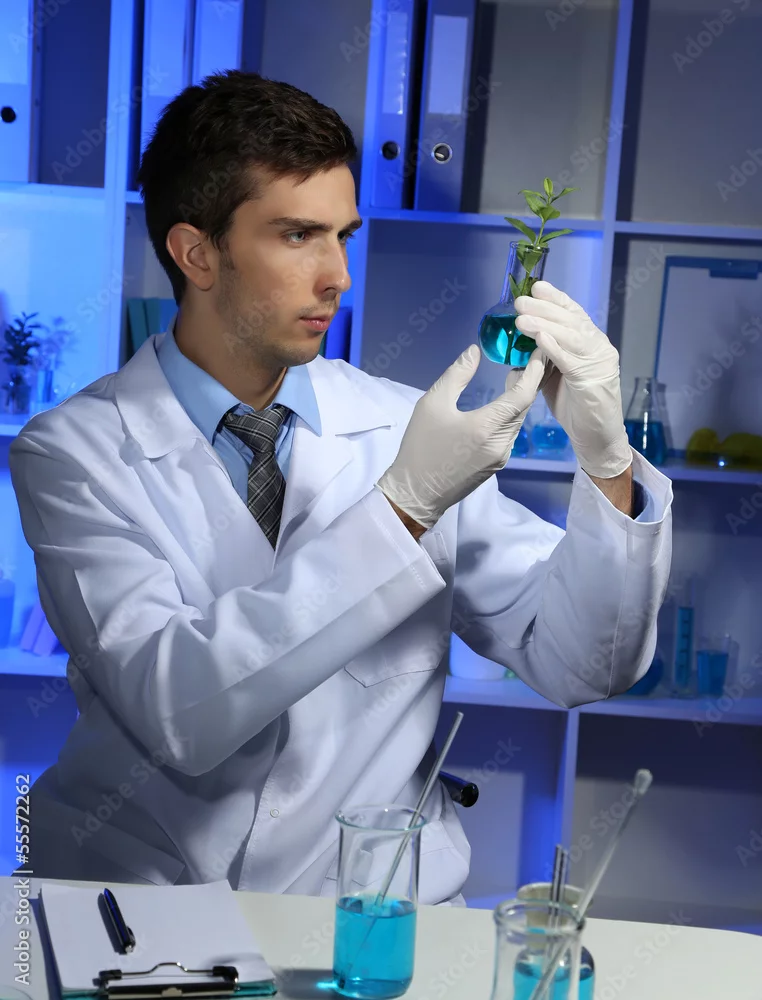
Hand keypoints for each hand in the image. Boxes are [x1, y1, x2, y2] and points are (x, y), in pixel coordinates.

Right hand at [377, 343, 545, 529]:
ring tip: (516, 375)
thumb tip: (474, 352)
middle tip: (529, 357)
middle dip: (529, 382)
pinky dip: (510, 415)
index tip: (540, 352)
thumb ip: (457, 375)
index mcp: (486, 427)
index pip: (522, 395)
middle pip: (524, 407)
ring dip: (520, 399)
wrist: (416, 493)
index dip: (534, 371)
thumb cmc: (420, 447)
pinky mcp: (496, 465)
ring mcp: (501, 456)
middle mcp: (500, 443)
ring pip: (517, 421)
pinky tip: (503, 404)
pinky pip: (509, 434)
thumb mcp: (432, 404)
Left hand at [514, 281, 631, 478]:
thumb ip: (542, 360)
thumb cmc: (575, 406)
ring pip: (571, 336)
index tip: (535, 287)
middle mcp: (598, 347)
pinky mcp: (594, 381)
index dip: (555, 299)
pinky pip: (572, 361)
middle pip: (570, 320)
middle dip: (544, 308)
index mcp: (589, 342)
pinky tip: (539, 339)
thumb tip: (517, 351)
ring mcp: (599, 362)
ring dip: (545, 325)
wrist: (596, 438)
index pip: (572, 313)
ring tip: (522, 318)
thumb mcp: (553, 377)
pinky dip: (555, 348)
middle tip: (520, 301)